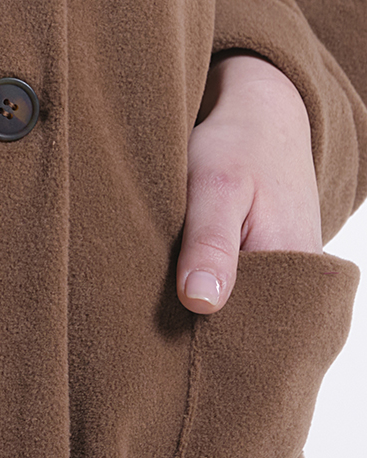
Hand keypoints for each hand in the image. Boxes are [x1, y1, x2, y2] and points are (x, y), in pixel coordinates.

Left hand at [176, 52, 321, 313]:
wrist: (262, 115)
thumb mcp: (213, 187)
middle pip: (248, 331)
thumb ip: (210, 244)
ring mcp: (290, 276)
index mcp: (293, 269)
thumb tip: (200, 302)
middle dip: (205, 333)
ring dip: (208, 313)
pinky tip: (184, 290)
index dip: (207, 341)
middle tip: (155, 328)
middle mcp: (302, 282)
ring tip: (167, 309)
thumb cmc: (234, 146)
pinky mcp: (276, 266)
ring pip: (244, 313)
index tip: (165, 339)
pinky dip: (214, 294)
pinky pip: (245, 295)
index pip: (251, 334)